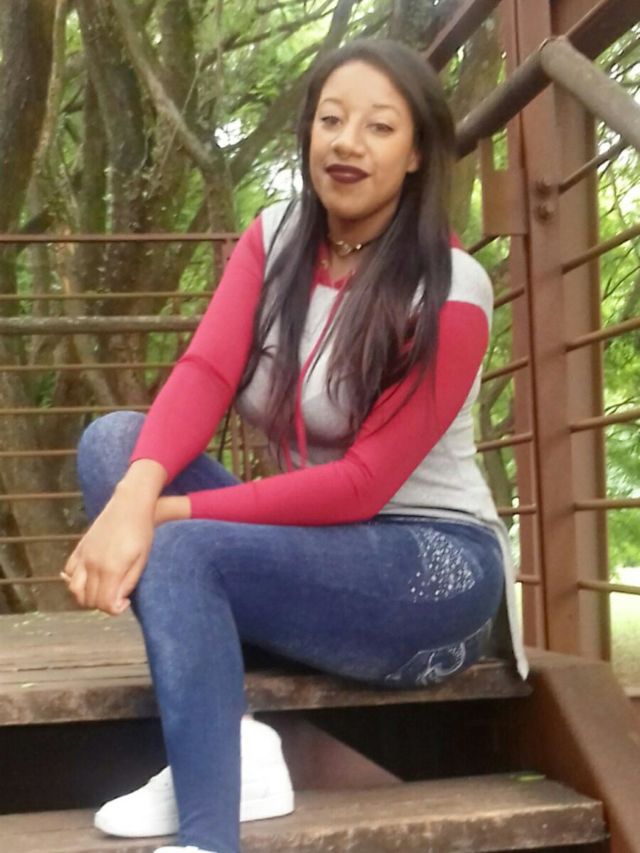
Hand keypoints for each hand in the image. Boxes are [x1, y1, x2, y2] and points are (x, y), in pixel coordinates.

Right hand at [61, 492, 154, 615]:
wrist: (129, 505)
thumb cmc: (141, 531)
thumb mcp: (142, 559)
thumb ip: (128, 582)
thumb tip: (116, 601)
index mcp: (112, 569)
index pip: (105, 604)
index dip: (115, 610)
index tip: (125, 603)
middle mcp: (93, 564)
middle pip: (89, 600)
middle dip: (102, 604)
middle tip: (116, 597)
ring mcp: (83, 555)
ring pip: (74, 590)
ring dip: (86, 597)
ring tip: (103, 590)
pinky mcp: (79, 547)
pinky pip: (68, 572)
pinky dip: (75, 581)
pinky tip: (89, 579)